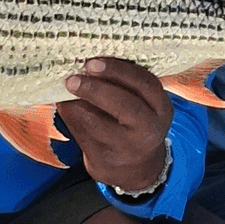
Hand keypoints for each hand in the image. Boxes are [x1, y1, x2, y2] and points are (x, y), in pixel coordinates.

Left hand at [58, 57, 172, 192]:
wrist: (133, 166)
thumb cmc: (131, 119)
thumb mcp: (140, 101)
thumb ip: (121, 81)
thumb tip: (85, 58)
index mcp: (160, 107)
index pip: (145, 83)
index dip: (118, 70)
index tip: (92, 62)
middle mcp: (149, 129)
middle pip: (125, 106)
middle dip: (96, 89)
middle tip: (73, 79)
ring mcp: (127, 148)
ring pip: (97, 124)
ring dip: (76, 103)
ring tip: (65, 88)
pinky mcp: (105, 160)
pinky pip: (82, 135)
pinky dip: (70, 116)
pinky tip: (64, 103)